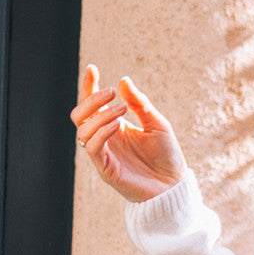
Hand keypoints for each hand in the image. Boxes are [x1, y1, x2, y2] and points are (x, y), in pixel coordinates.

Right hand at [70, 65, 186, 201]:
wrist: (174, 185)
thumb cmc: (167, 155)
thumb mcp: (157, 124)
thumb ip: (139, 104)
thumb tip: (123, 80)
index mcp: (114, 127)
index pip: (93, 105)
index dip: (88, 86)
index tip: (93, 68)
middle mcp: (104, 139)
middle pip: (79, 115)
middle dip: (91, 100)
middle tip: (111, 93)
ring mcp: (103, 154)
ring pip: (82, 129)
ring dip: (100, 115)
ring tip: (122, 109)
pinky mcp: (105, 169)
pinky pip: (92, 147)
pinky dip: (102, 132)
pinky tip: (119, 125)